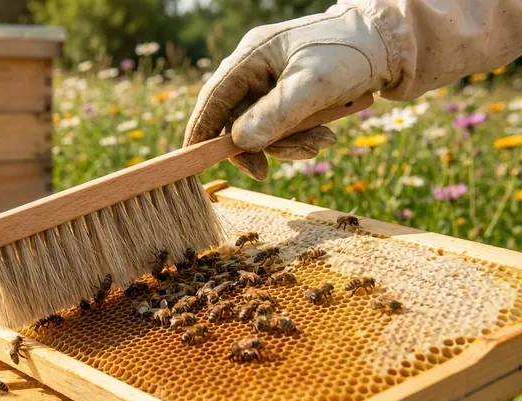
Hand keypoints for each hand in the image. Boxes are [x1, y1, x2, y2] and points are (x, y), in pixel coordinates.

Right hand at [184, 5, 391, 179]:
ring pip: (261, 127)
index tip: (195, 161)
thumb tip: (240, 143)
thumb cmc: (350, 53)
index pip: (213, 98)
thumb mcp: (313, 85)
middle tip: (268, 171)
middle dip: (259, 145)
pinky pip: (282, 125)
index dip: (201, 131)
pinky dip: (300, 136)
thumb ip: (276, 114)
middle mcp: (255, 69)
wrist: (389, 44)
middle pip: (237, 119)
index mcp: (251, 56)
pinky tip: (325, 135)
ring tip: (321, 143)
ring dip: (287, 143)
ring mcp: (272, 82)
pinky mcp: (290, 95)